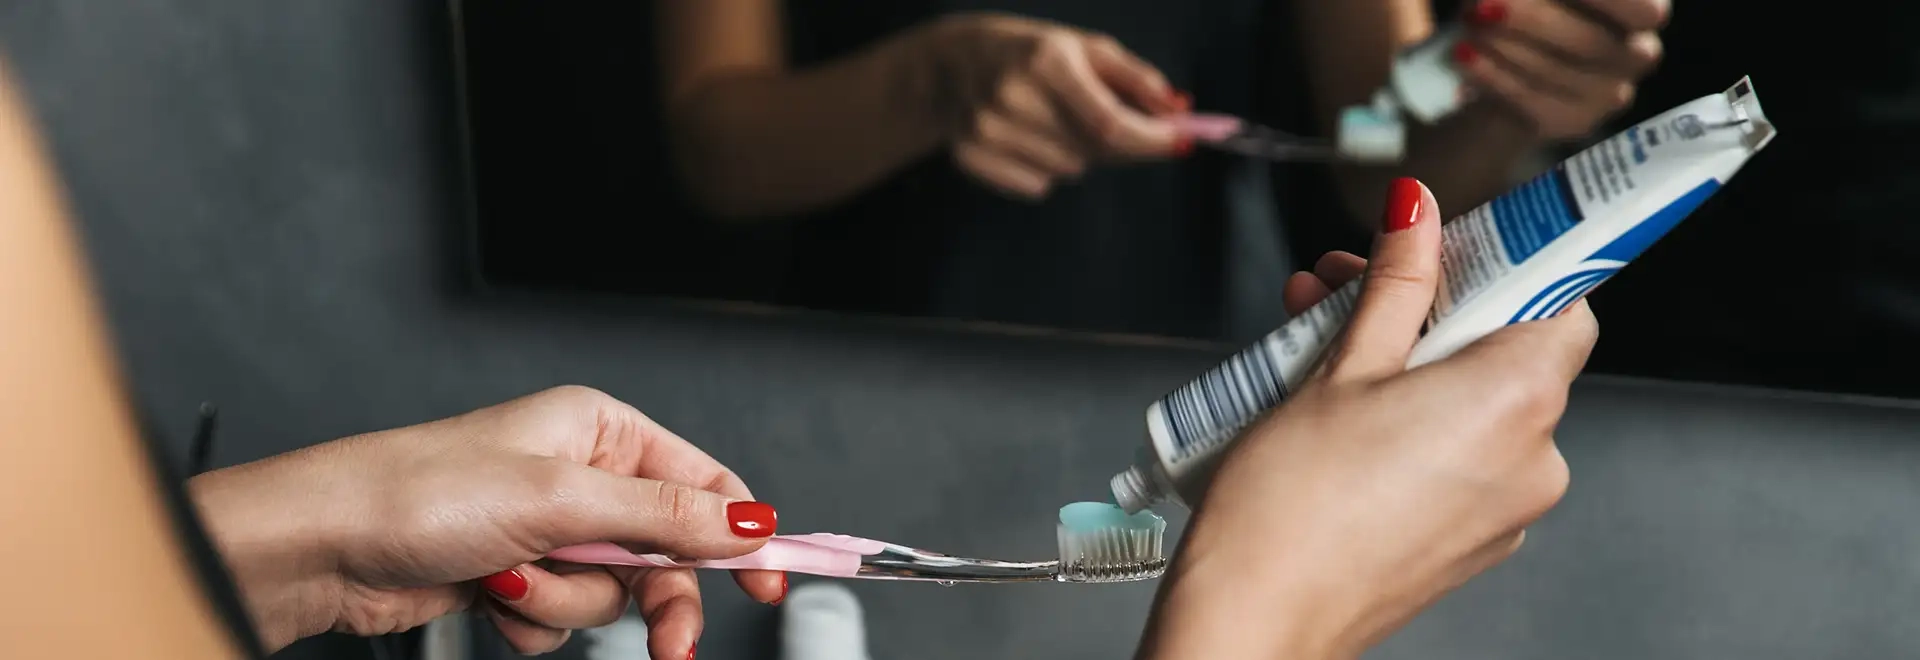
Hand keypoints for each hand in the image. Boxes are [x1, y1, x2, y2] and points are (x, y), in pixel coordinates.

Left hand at [190, 386, 782, 657]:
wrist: (326, 546)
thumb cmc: (419, 492)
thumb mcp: (560, 500)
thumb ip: (664, 517)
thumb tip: (749, 521)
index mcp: (602, 430)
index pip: (703, 483)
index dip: (743, 532)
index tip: (771, 580)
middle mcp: (581, 475)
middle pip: (666, 553)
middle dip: (656, 598)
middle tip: (671, 643)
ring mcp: (549, 529)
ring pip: (613, 593)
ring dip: (569, 603)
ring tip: (515, 583)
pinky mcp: (518, 575)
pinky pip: (564, 616)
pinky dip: (534, 618)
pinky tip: (492, 595)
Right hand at [920, 12, 1190, 198]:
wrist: (953, 60)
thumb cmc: (1034, 53)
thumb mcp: (1086, 48)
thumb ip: (1137, 79)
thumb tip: (1180, 111)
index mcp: (1046, 60)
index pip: (1109, 121)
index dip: (1152, 139)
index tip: (1184, 143)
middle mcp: (1013, 95)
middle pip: (1093, 150)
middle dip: (1116, 142)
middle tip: (1101, 118)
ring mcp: (987, 129)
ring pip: (1067, 171)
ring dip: (1074, 154)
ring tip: (1048, 121)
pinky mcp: (970, 157)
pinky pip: (1036, 187)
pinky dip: (1042, 171)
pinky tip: (1025, 139)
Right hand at [1137, 179, 1597, 659]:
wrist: (1256, 615)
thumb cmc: (1292, 508)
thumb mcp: (1342, 367)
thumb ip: (1395, 284)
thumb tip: (1418, 215)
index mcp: (1515, 403)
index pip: (1561, 297)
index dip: (1513, 257)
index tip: (1462, 236)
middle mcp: (1532, 460)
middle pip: (1508, 345)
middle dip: (1432, 305)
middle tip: (1359, 280)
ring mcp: (1506, 508)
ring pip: (1475, 399)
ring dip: (1409, 358)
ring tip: (1322, 338)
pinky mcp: (1472, 539)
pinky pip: (1460, 453)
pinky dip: (1412, 418)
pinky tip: (1339, 403)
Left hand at [1453, 0, 1666, 139]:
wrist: (1507, 60)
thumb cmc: (1528, 5)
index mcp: (1644, 8)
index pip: (1640, 8)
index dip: (1600, 0)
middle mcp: (1640, 50)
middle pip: (1590, 41)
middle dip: (1531, 21)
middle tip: (1481, 6)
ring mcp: (1614, 91)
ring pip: (1561, 73)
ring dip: (1506, 49)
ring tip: (1469, 28)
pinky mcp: (1580, 121)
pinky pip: (1538, 104)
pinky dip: (1496, 77)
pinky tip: (1466, 58)